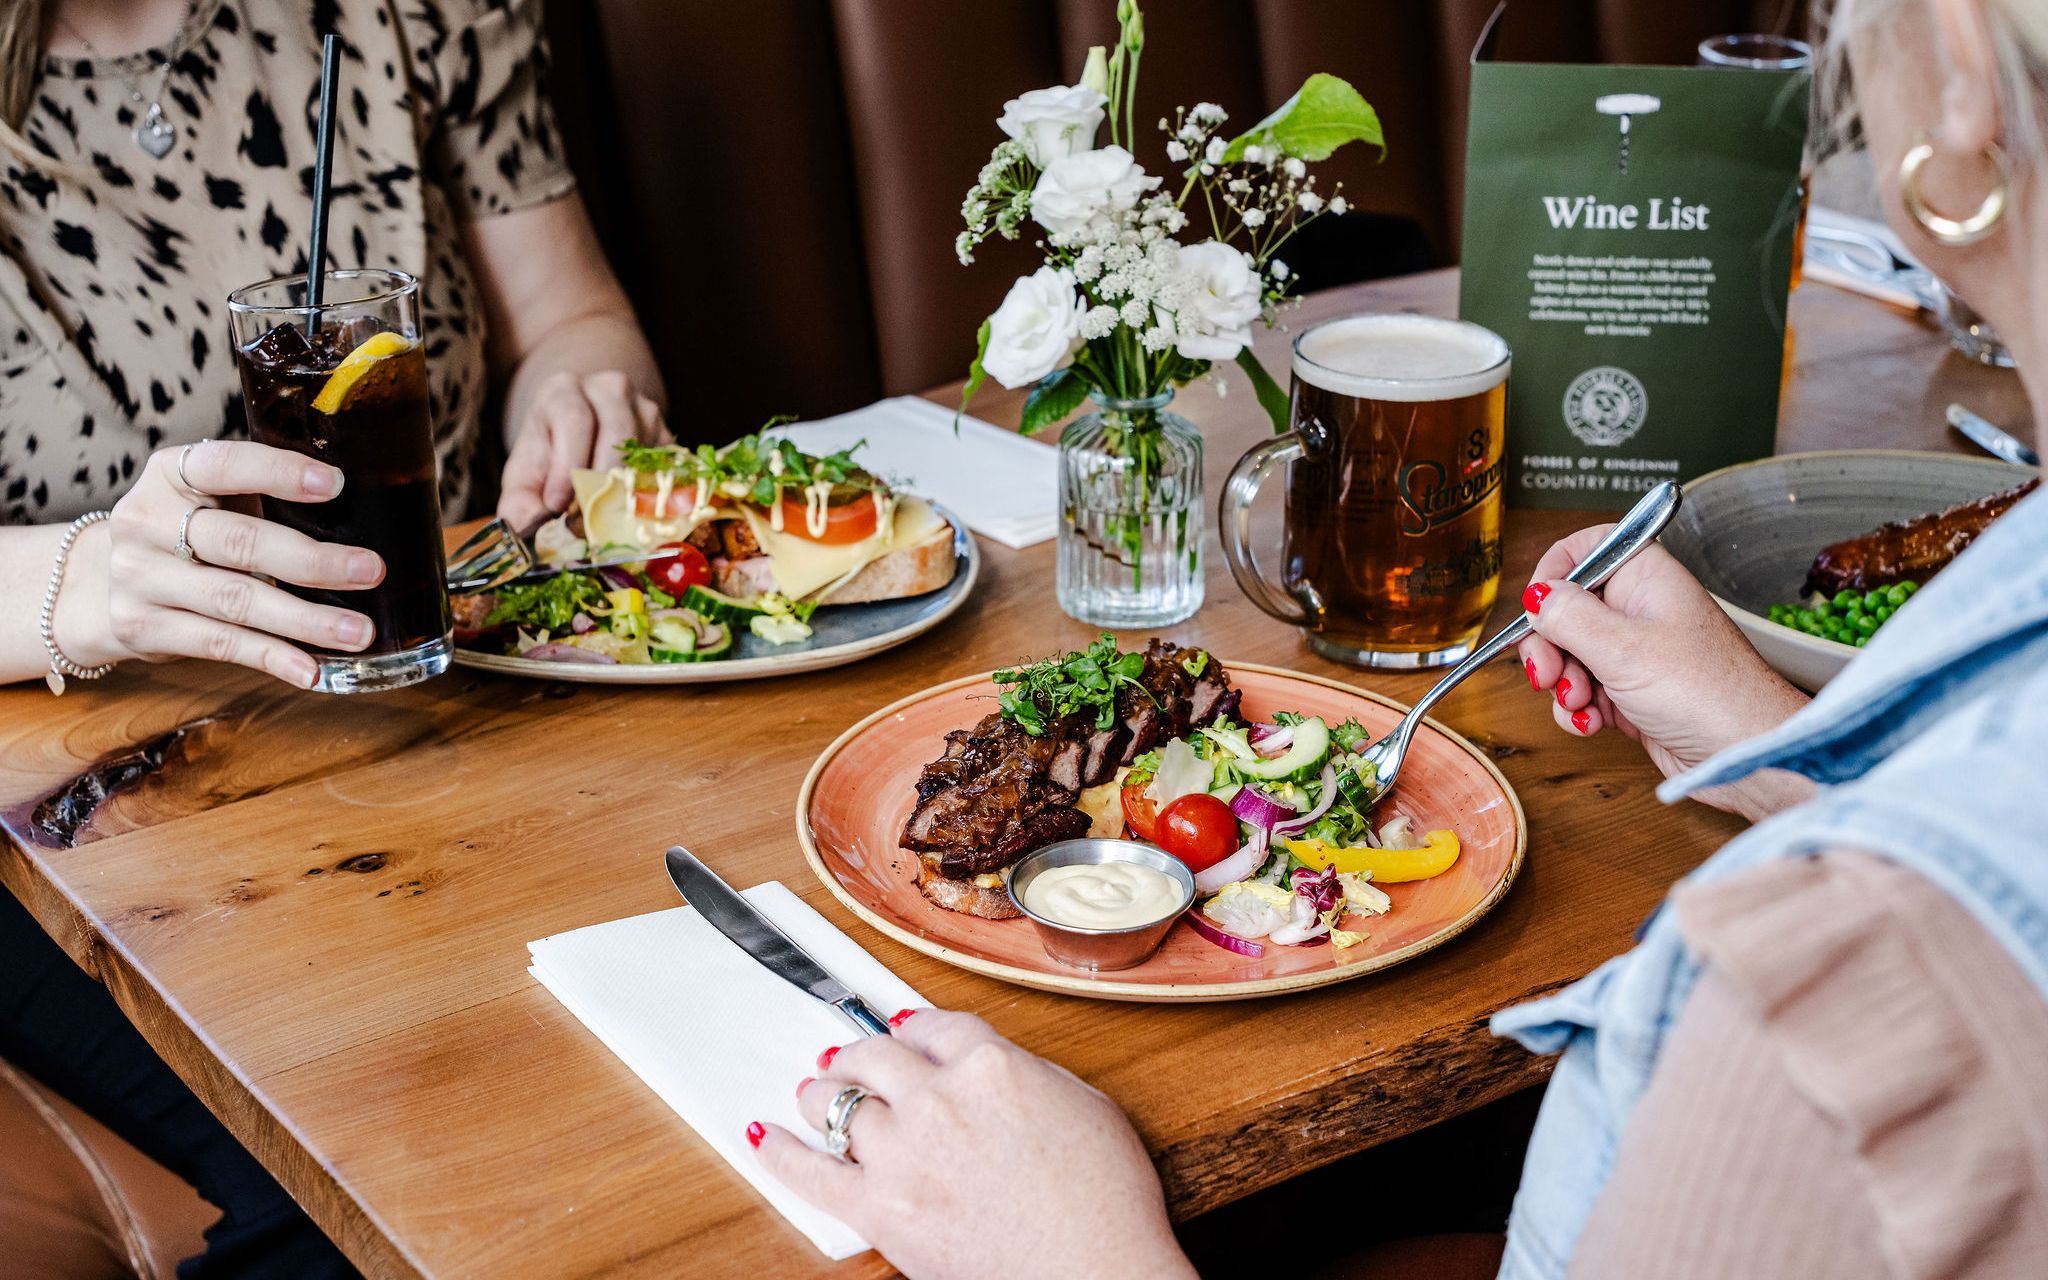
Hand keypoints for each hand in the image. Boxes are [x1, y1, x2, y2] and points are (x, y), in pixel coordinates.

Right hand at [59, 440, 383, 687]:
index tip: (335, 484)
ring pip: (234, 600)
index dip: (278, 473)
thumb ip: (261, 494)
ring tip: (358, 630)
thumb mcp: (208, 497)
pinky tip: (310, 669)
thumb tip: (359, 513)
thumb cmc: (185, 532)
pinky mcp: (143, 625)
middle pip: (239, 542)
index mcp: (170, 474)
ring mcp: (138, 576)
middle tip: (371, 570)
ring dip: (305, 620)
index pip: (224, 464)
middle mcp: (146, 520)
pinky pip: (219, 644)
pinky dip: (271, 657)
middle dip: (312, 561)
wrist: (100, 583)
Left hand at [499, 370, 667, 530]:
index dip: (567, 465)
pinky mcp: (668, 436)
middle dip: (601, 478)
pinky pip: (668, 465)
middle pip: (617, 428)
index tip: (556, 505)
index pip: (574, 418)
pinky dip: (654, 494)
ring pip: (647, 448)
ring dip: (630, 489)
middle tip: (587, 516)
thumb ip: (519, 499)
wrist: (578, 431)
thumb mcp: (526, 472)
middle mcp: (610, 390)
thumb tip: (524, 524)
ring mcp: (645, 410)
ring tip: (609, 519)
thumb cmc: (550, 454)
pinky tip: (635, 515)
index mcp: (565, 391)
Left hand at [753, 1010, 1196, 1279]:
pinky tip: (765, 1134)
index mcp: (992, 1066)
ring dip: (822, 1092)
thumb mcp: (1087, 1106)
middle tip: (846, 1057)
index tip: (904, 1030)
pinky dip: (781, 1151)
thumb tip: (996, 1067)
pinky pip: (810, 1172)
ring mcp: (904, 1153)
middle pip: (877, 1054)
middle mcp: (939, 1098)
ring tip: (813, 1091)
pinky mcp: (880, 1209)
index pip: (935, 1026)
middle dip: (858, 1053)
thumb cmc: (1106, 1204)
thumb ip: (1029, 1074)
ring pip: (838, 1102)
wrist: (1095, 1274)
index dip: (914, 1027)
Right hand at [1516, 527, 1812, 820]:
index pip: (1586, 549)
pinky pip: (1584, 692)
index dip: (1554, 575)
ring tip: (1579, 703)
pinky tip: (1593, 724)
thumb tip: (1535, 597)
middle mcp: (1640, 610)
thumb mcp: (1623, 648)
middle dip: (1549, 645)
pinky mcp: (1632, 694)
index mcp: (1647, 577)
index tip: (1536, 608)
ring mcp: (1636, 654)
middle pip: (1566, 609)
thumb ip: (1568, 616)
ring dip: (1563, 684)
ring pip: (1570, 655)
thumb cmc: (1709, 694)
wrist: (1746, 755)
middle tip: (1547, 672)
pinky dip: (1578, 710)